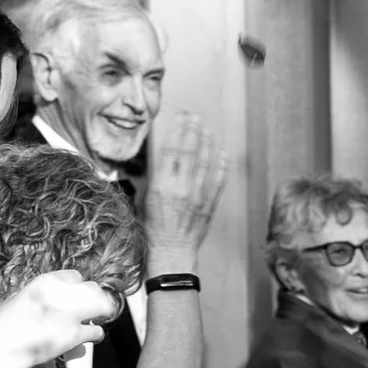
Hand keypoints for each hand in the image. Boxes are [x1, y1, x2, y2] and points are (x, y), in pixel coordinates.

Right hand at [0, 269, 118, 367]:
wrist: (0, 348)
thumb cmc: (2, 328)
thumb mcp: (18, 300)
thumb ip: (38, 297)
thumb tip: (49, 300)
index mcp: (44, 282)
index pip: (75, 276)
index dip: (79, 287)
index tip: (79, 295)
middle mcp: (60, 294)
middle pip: (93, 289)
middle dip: (96, 298)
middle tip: (95, 308)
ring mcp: (69, 315)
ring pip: (102, 306)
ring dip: (103, 313)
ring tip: (99, 319)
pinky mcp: (74, 334)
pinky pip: (97, 331)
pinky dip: (97, 335)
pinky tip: (93, 337)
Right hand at [141, 112, 224, 267]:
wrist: (172, 252)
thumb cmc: (153, 228)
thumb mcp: (144, 199)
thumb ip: (152, 179)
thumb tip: (156, 159)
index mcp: (162, 185)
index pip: (171, 151)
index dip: (177, 131)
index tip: (180, 118)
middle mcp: (181, 188)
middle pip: (189, 153)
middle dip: (192, 131)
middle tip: (195, 116)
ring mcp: (197, 196)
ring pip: (205, 164)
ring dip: (207, 144)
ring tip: (207, 128)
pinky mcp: (209, 205)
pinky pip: (217, 182)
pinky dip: (221, 167)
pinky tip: (222, 153)